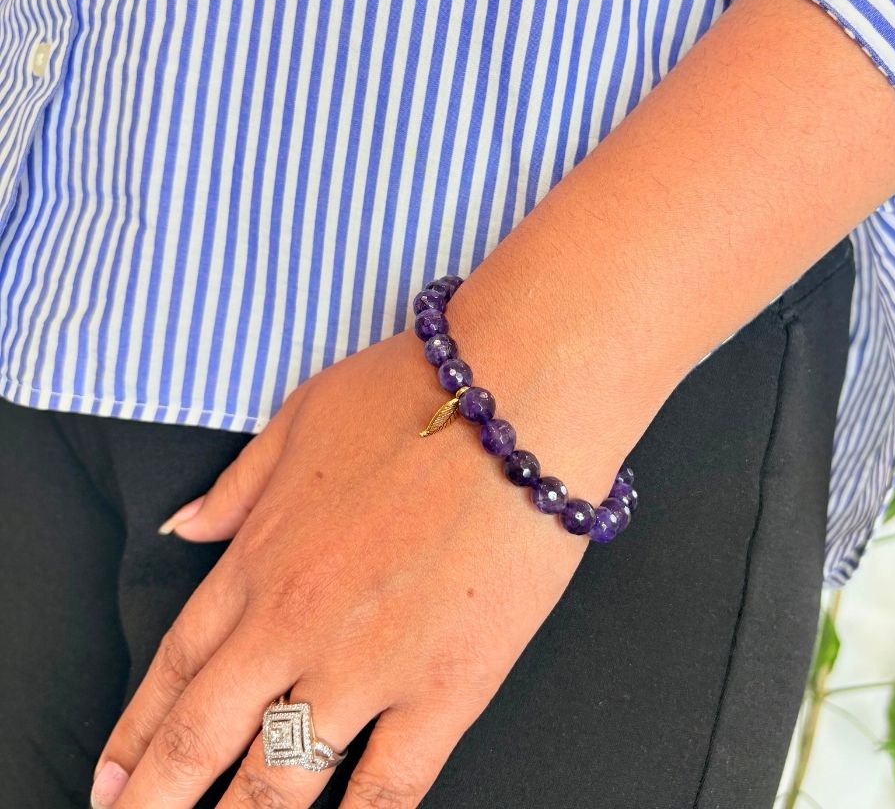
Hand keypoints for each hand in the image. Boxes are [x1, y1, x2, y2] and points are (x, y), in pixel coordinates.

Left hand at [91, 327, 594, 807]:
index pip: (174, 669)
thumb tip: (186, 525)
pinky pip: (387, 791)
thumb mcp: (302, 416)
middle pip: (200, 743)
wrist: (517, 395)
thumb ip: (240, 483)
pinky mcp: (446, 686)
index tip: (110, 782)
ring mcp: (368, 663)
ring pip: (277, 787)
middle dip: (155, 805)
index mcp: (259, 556)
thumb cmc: (414, 393)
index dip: (135, 737)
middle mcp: (295, 623)